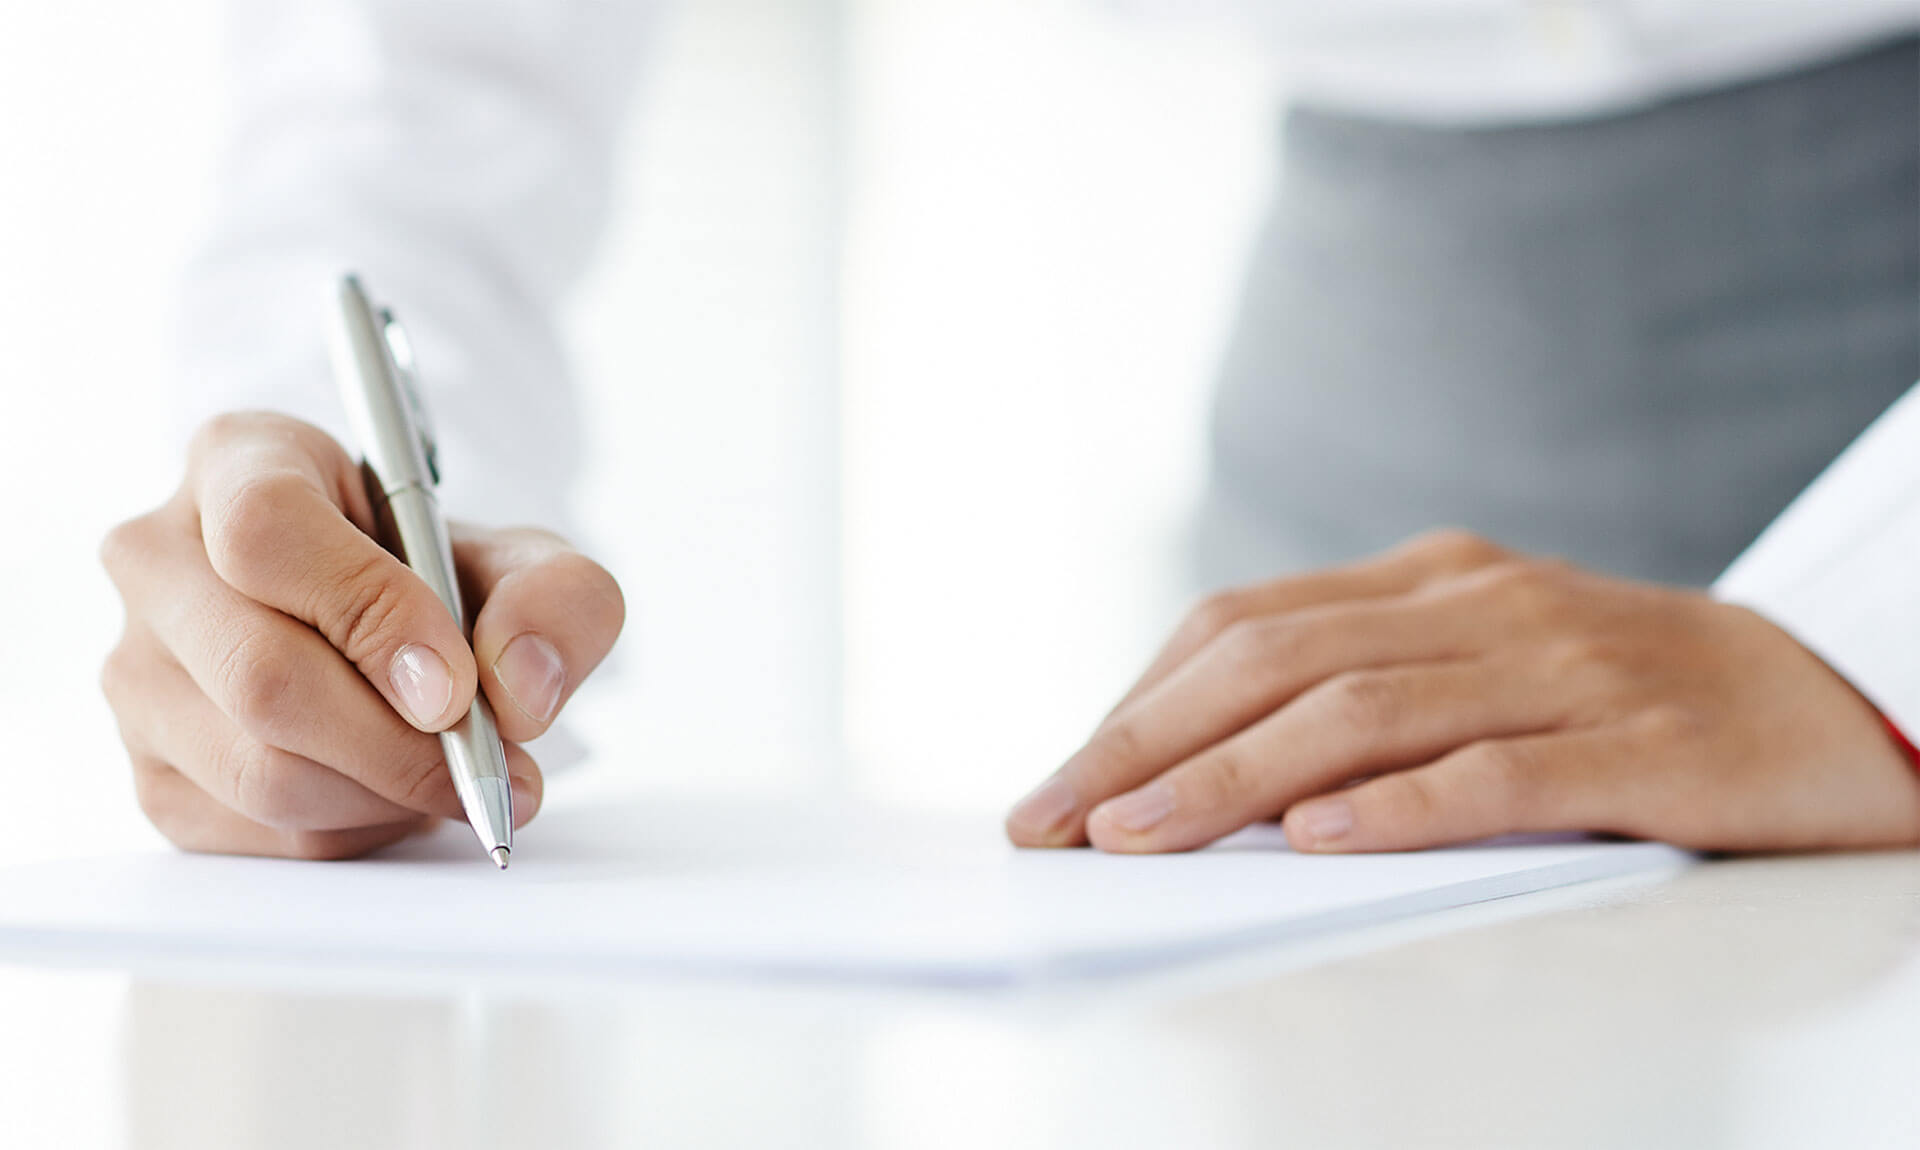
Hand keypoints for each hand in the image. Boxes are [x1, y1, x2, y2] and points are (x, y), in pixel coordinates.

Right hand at [101, 412, 624, 859]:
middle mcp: (158, 558)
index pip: (266, 532)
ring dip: (385, 795)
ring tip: (452, 775)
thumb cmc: (448, 582)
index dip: (368, 616)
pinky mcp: (151, 769)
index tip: (453, 685)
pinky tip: (394, 793)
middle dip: (398, 744)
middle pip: (260, 675)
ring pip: (258, 771)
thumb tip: (519, 688)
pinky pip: (259, 833)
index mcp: (239, 461)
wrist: (398, 638)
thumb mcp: (530, 562)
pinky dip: (355, 831)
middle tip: (486, 765)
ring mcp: (137, 670)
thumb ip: (557, 599)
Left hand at [1006, 530, 1919, 854]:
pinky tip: (1315, 839)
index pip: (1244, 627)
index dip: (1139, 703)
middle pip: (1274, 661)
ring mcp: (1562, 667)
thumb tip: (1205, 771)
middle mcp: (1481, 605)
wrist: (1839, 692)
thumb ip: (1368, 689)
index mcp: (1431, 581)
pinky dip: (1399, 805)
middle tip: (1053, 821)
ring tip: (1137, 837)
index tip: (1059, 782)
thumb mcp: (1487, 663)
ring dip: (1231, 777)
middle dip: (1145, 744)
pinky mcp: (1641, 745)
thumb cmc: (1628, 697)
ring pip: (1362, 710)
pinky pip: (1500, 772)